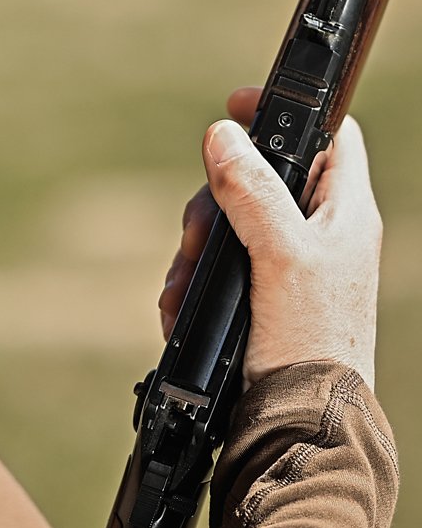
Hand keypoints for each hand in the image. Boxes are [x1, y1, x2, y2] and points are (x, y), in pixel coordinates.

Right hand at [160, 87, 381, 390]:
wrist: (299, 420)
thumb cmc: (309, 340)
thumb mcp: (279, 253)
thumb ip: (252, 190)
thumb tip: (223, 135)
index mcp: (345, 212)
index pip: (330, 136)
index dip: (284, 113)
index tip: (235, 107)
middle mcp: (321, 233)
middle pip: (259, 178)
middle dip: (214, 200)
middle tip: (197, 233)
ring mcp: (291, 265)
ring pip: (230, 224)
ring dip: (197, 248)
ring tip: (185, 283)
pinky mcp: (264, 296)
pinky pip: (219, 266)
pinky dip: (196, 280)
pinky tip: (182, 302)